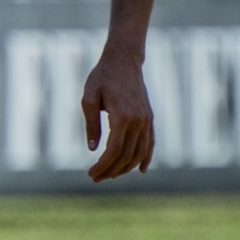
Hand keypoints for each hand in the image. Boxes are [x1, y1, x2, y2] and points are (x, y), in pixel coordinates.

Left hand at [81, 50, 154, 179]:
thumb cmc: (102, 78)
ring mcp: (147, 120)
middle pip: (127, 155)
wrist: (124, 61)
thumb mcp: (88, 99)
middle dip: (111, 170)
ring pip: (140, 153)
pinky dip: (146, 158)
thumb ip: (91, 124)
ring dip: (125, 168)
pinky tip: (140, 170)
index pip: (114, 150)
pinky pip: (150, 143)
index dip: (103, 165)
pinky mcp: (149, 118)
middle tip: (95, 178)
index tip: (91, 174)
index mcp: (122, 116)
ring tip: (109, 175)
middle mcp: (138, 121)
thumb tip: (92, 148)